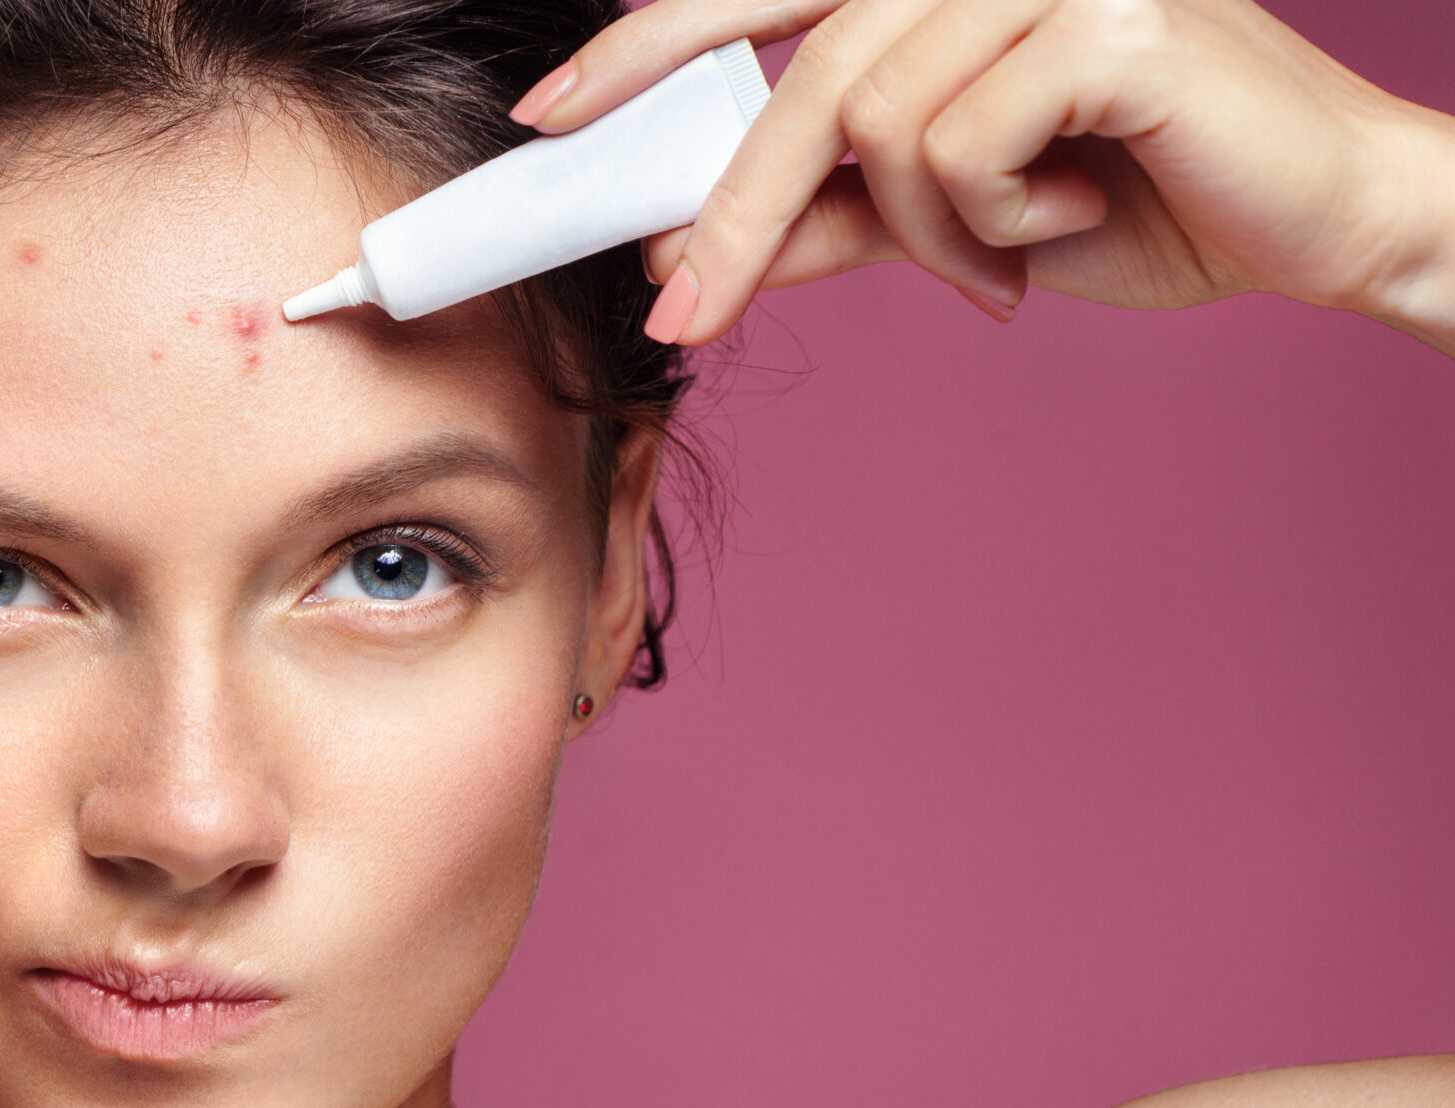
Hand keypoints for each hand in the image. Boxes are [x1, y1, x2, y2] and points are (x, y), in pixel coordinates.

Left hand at [517, 0, 1454, 351]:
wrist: (1313, 223)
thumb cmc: (1137, 198)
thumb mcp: (949, 218)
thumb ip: (828, 217)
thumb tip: (685, 249)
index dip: (649, 45)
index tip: (551, 117)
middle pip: (801, 76)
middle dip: (732, 215)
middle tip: (679, 320)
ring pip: (876, 126)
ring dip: (927, 234)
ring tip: (1008, 258)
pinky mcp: (1108, 15)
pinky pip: (959, 147)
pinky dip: (991, 225)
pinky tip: (1067, 225)